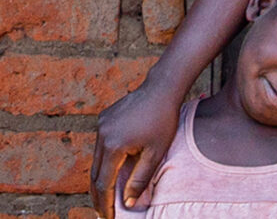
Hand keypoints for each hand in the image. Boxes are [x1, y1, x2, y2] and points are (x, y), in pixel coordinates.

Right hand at [90, 82, 180, 217]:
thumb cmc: (164, 120)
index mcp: (113, 146)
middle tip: (103, 212)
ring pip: (96, 159)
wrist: (162, 88)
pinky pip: (101, 145)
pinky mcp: (104, 119)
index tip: (108, 217)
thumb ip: (141, 179)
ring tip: (105, 195)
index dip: (105, 202)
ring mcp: (101, 126)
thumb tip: (129, 203)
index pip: (104, 183)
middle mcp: (101, 136)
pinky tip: (110, 170)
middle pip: (95, 173)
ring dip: (100, 178)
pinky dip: (104, 160)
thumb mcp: (156, 152)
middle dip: (99, 195)